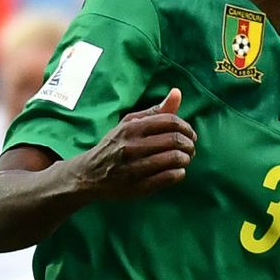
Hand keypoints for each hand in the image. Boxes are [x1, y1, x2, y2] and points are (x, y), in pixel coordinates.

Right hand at [74, 88, 196, 199]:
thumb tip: (178, 92)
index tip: (190, 134)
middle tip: (190, 148)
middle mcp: (132, 146)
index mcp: (132, 127)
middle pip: (175, 140)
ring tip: (185, 159)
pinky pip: (168, 178)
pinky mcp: (138, 187)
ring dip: (185, 158)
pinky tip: (178, 171)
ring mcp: (134, 167)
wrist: (89, 174)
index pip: (170, 121)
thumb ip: (156, 111)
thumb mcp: (130, 123)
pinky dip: (179, 173)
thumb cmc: (116, 145)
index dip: (187, 127)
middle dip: (189, 144)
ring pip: (173, 158)